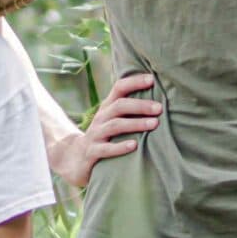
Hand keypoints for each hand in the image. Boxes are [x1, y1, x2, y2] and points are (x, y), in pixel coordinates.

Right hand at [52, 73, 160, 189]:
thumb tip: (161, 100)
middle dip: (140, 105)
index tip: (152, 79)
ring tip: (154, 124)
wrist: (75, 158)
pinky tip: (134, 145)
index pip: (119, 88)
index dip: (134, 82)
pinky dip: (120, 147)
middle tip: (159, 108)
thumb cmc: (104, 136)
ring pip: (114, 125)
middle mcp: (101, 118)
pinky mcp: (92, 152)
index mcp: (108, 107)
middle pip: (119, 106)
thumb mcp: (114, 120)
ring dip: (135, 123)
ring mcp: (95, 135)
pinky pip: (106, 149)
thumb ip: (130, 109)